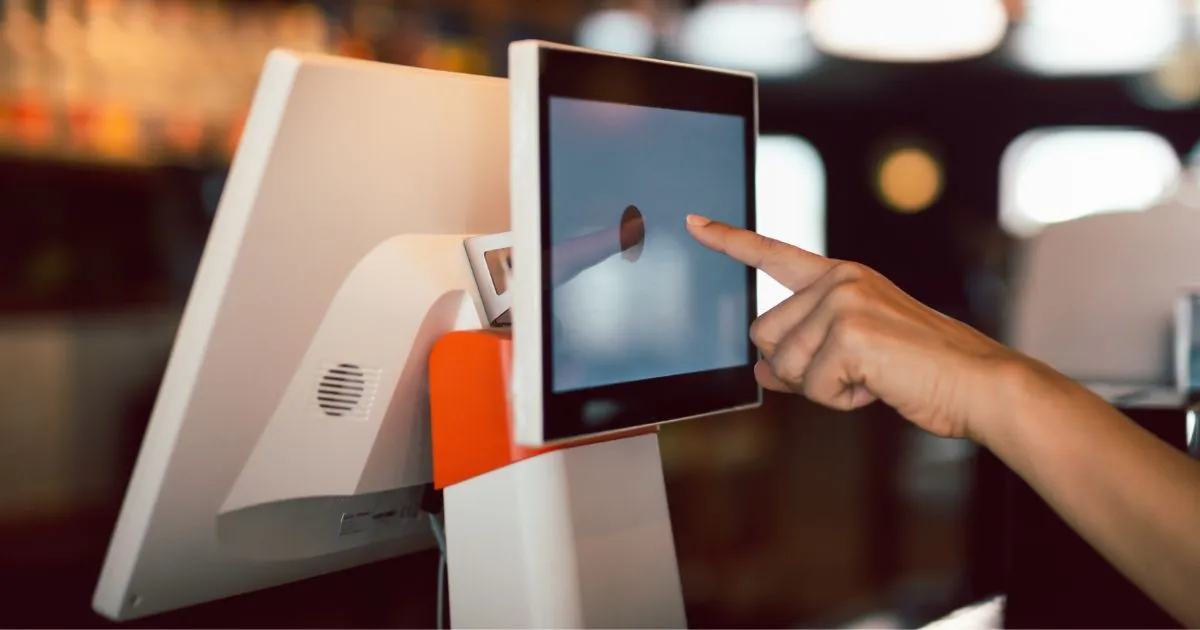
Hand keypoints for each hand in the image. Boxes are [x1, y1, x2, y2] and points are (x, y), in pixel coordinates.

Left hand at [686, 215, 1023, 440]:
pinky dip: (843, 399)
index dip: (729, 240)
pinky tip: (879, 386)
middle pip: (764, 335)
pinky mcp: (851, 333)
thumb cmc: (921, 371)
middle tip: (852, 371)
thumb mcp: (853, 357)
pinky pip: (814, 386)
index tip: (694, 223)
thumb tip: (762, 369)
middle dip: (797, 368)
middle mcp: (840, 280)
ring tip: (873, 377)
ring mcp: (845, 302)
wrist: (978, 383)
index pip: (774, 254)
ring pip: (786, 364)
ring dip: (823, 387)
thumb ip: (803, 356)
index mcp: (841, 277)